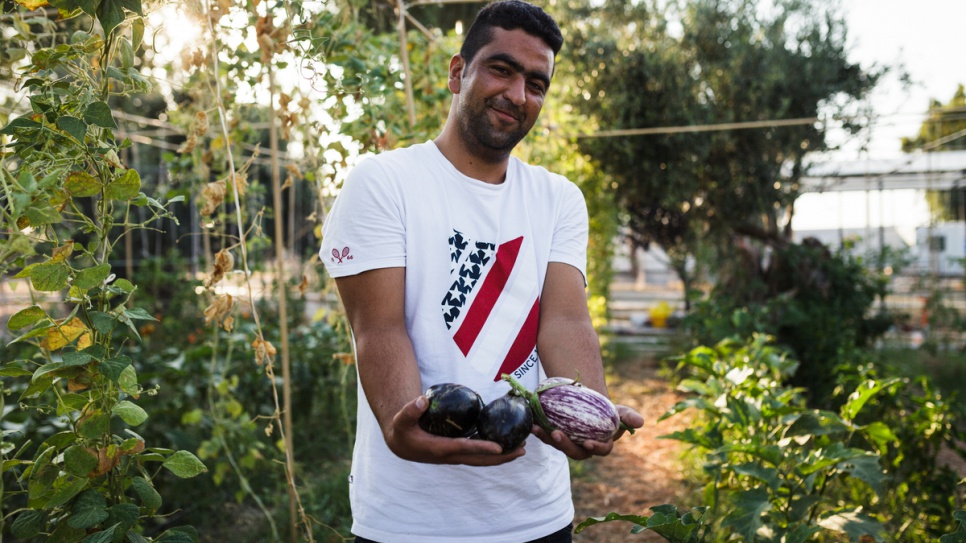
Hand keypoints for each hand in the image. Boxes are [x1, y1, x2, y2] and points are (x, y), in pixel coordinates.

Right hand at [384, 395, 525, 465]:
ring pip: (482, 458)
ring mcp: (456, 455)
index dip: (482, 448)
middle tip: (522, 449)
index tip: (499, 448)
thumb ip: (410, 410)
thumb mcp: (401, 419)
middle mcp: (450, 455)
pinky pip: (479, 452)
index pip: (464, 449)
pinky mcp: (458, 451)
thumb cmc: (402, 429)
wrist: (401, 442)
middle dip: (502, 456)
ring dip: (503, 455)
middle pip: (480, 459)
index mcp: (439, 449)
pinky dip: (494, 450)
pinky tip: (508, 442)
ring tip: (522, 448)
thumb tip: (423, 400)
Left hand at [531, 404, 643, 460]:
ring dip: (547, 438)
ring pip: (558, 445)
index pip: (600, 451)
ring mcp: (568, 443)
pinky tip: (532, 424)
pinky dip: (539, 430)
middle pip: (575, 452)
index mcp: (601, 445)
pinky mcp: (555, 436)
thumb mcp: (619, 410)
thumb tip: (641, 422)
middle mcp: (583, 448)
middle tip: (558, 434)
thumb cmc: (607, 410)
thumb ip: (628, 416)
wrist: (590, 402)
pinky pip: (547, 436)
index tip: (588, 442)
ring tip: (539, 428)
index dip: (595, 449)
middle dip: (565, 445)